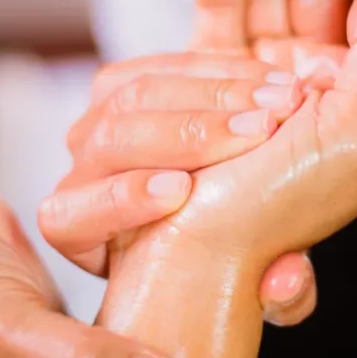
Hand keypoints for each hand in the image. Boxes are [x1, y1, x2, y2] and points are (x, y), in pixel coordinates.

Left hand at [39, 52, 315, 326]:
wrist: (232, 194)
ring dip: (219, 94)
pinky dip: (225, 70)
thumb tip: (285, 283)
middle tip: (261, 131)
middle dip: (190, 134)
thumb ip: (276, 293)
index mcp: (78, 234)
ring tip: (280, 102)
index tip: (179, 190)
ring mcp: (95, 123)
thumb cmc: (231, 252)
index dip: (122, 201)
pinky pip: (165, 64)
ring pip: (138, 95)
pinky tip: (272, 81)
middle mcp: (78, 177)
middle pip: (110, 142)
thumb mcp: (250, 281)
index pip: (71, 218)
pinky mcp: (122, 82)